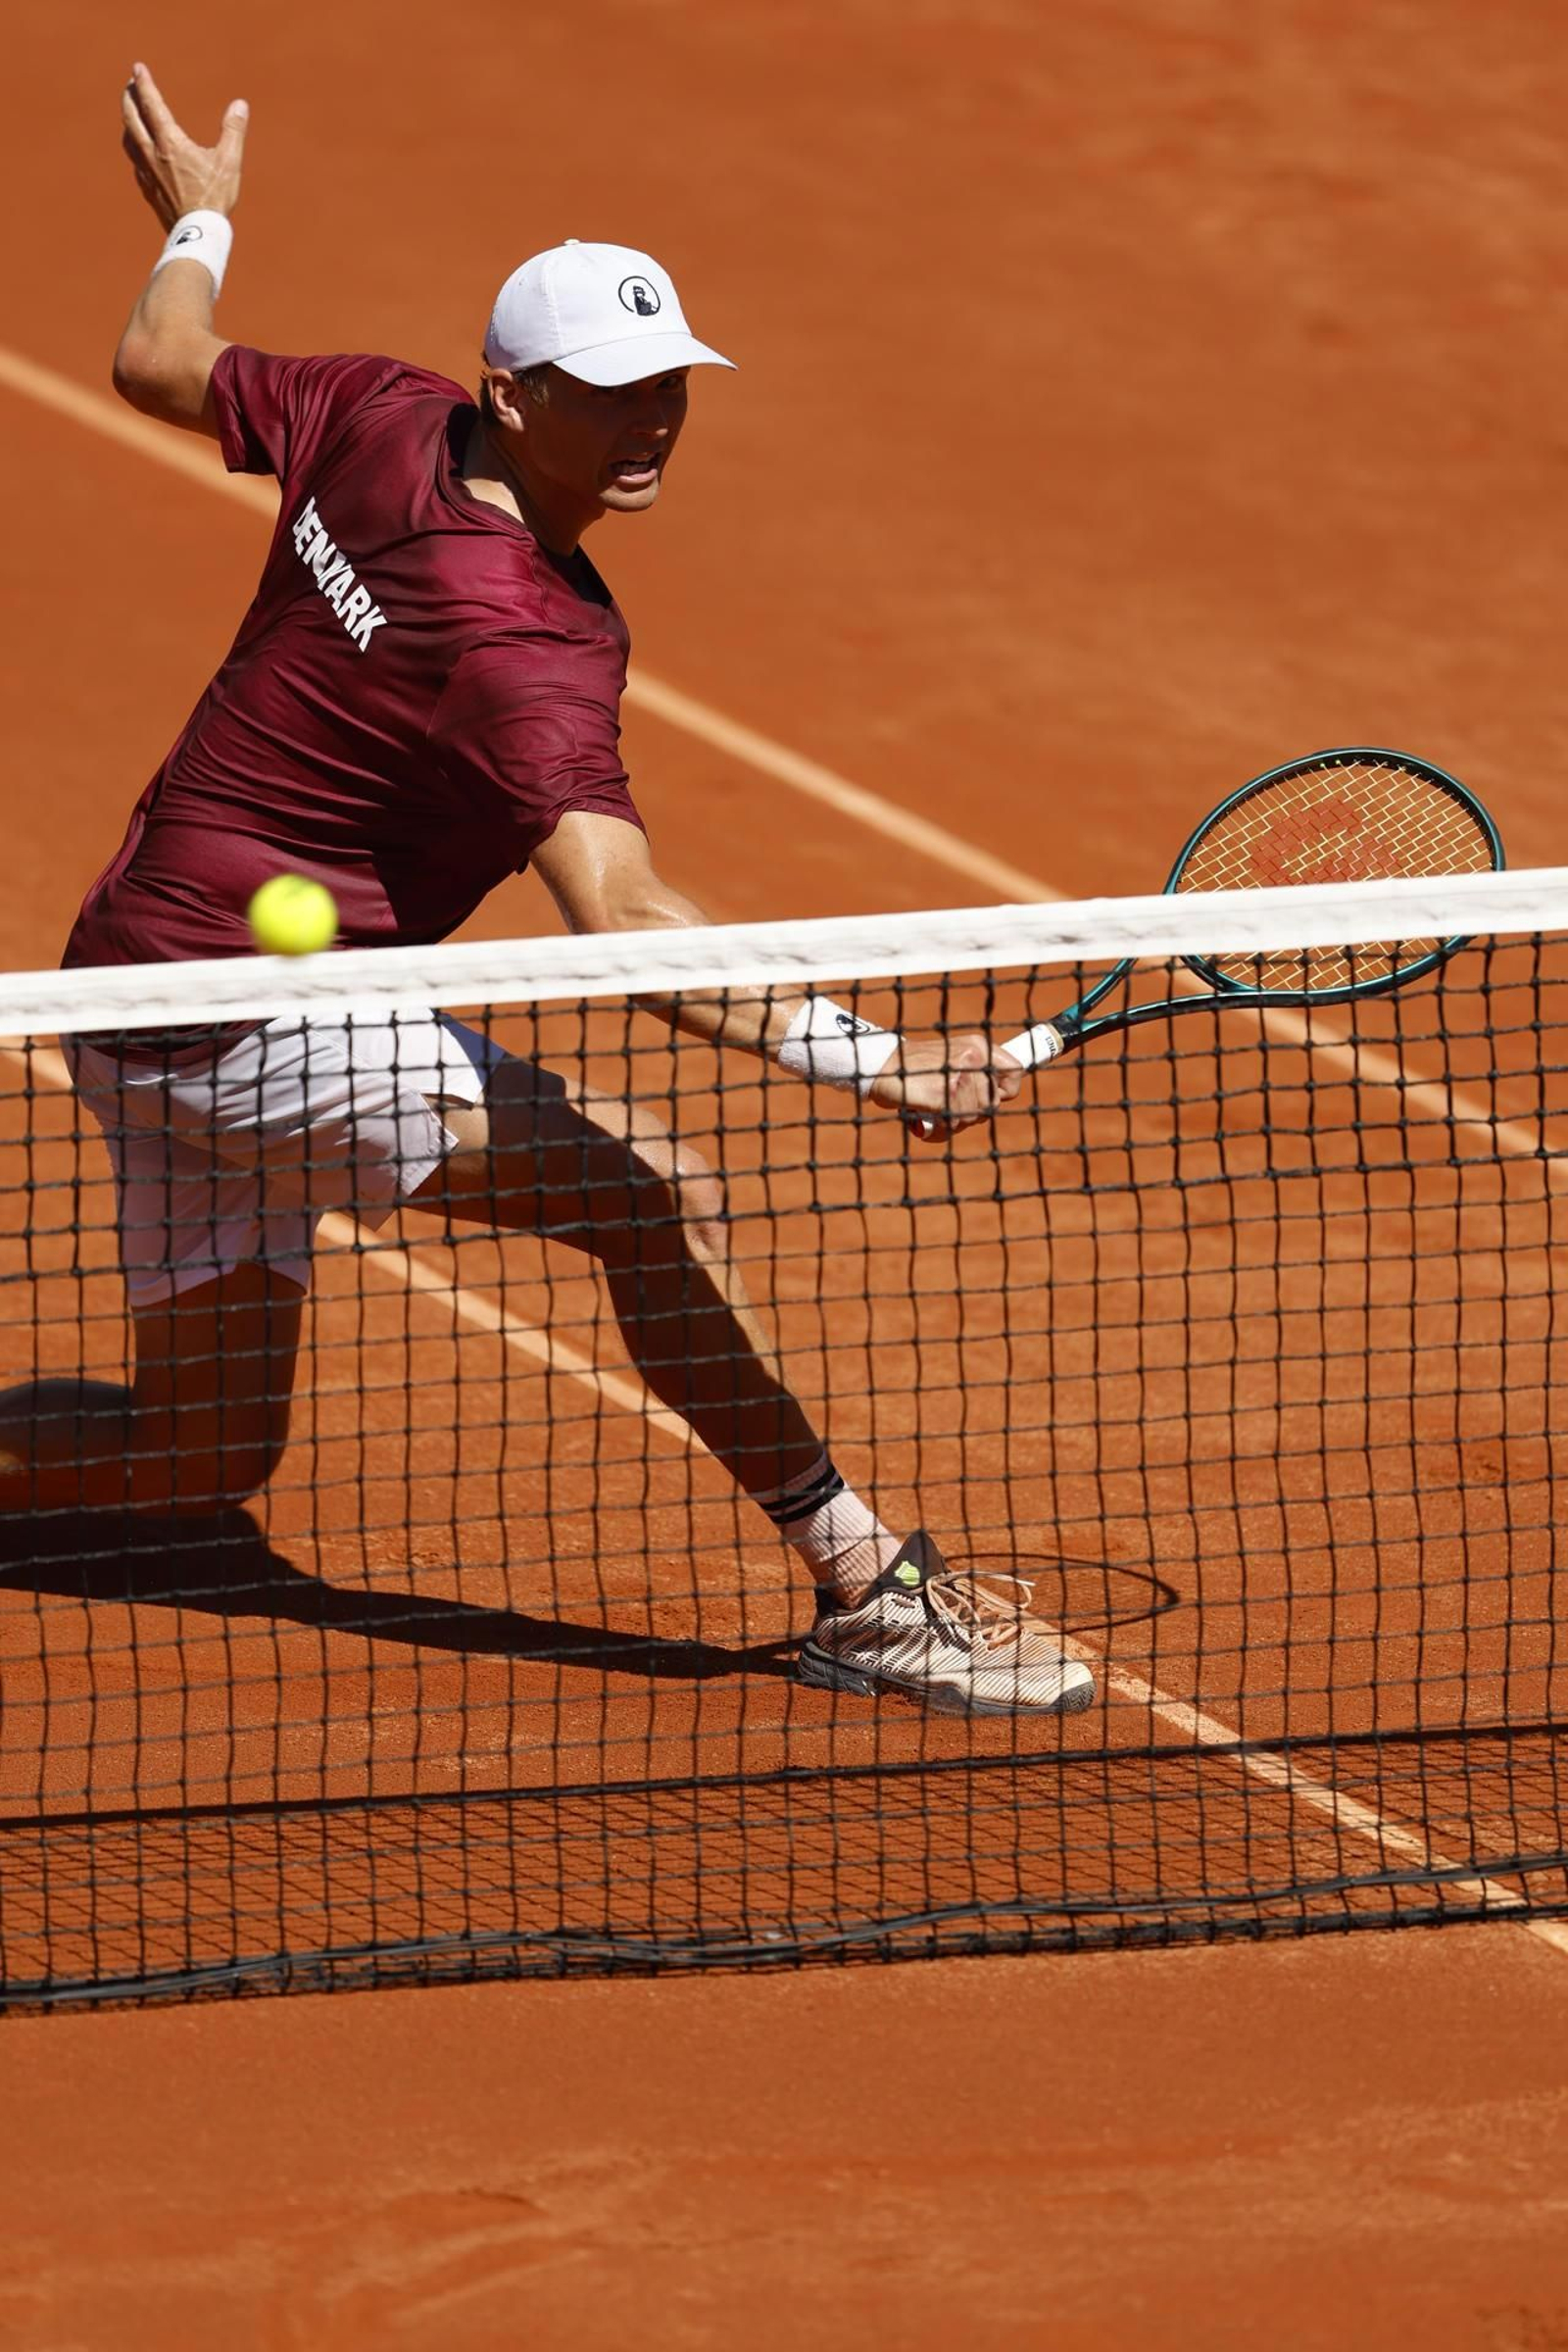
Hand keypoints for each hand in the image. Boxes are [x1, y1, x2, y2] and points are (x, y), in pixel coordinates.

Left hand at [121, 63, 247, 231]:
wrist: (197, 234)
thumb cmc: (215, 198)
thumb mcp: (229, 162)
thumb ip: (233, 130)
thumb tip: (240, 104)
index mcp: (170, 143)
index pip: (151, 104)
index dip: (144, 84)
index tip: (138, 68)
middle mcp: (152, 154)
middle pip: (131, 117)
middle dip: (129, 97)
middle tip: (131, 85)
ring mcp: (146, 172)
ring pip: (129, 138)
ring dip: (128, 120)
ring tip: (131, 112)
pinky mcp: (147, 189)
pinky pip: (134, 161)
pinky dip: (133, 147)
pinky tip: (138, 149)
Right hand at [866, 1034, 1023, 1139]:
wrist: (880, 1067)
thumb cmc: (916, 1070)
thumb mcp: (951, 1059)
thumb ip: (977, 1072)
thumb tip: (1001, 1096)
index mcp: (977, 1046)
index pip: (1015, 1072)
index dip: (1005, 1091)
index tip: (991, 1097)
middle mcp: (972, 1057)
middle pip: (992, 1103)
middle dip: (972, 1112)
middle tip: (948, 1106)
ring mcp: (959, 1075)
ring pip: (973, 1117)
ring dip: (954, 1121)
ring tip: (934, 1110)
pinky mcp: (944, 1094)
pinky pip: (955, 1123)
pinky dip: (940, 1129)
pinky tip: (925, 1119)